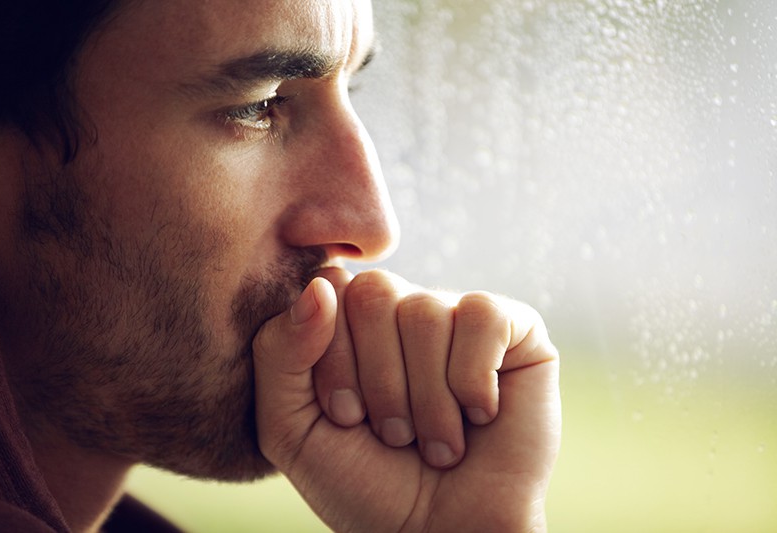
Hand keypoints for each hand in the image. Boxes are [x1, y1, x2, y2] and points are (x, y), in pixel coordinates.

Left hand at [253, 268, 560, 531]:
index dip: (332, 359)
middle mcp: (404, 309)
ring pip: (424, 311)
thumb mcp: (292, 428)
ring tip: (436, 441)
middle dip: (378, 380)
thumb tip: (321, 284)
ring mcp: (458, 314)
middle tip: (393, 433)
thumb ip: (279, 352)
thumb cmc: (366, 484)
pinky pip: (483, 317)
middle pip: (373, 293)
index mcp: (352, 322)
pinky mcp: (514, 328)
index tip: (347, 417)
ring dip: (426, 398)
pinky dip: (473, 382)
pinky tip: (480, 414)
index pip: (328, 290)